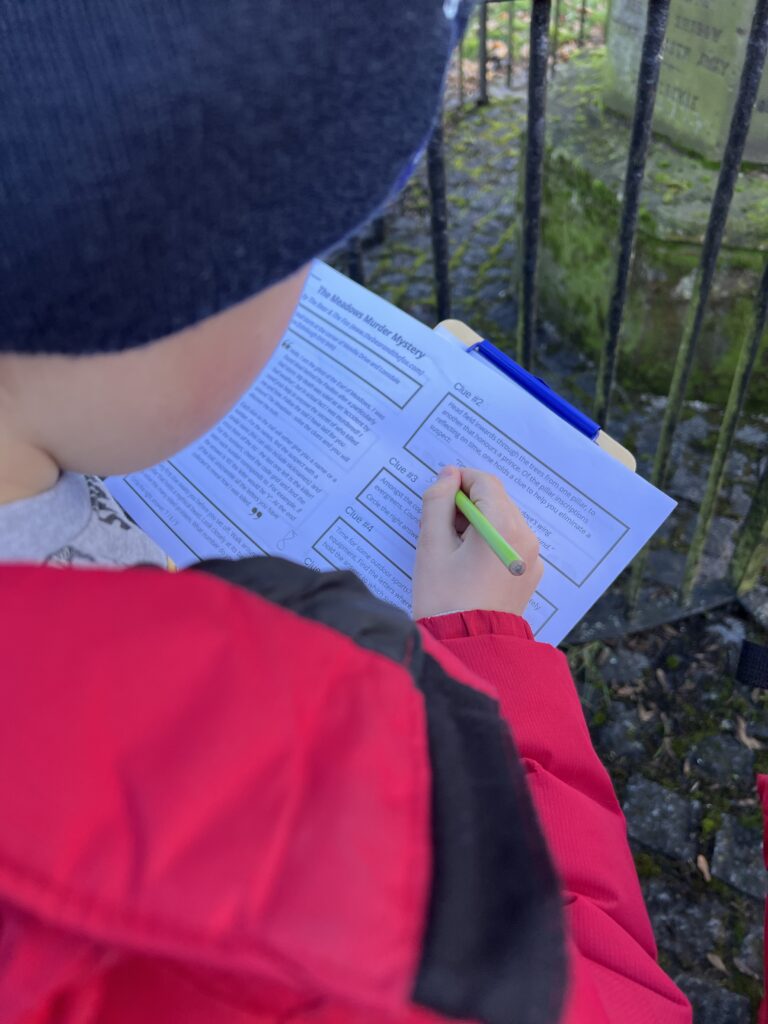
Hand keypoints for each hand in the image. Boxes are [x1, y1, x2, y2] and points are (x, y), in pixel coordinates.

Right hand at [412, 466, 543, 618]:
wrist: (467, 646)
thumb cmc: (444, 598)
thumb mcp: (432, 545)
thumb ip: (438, 502)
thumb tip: (448, 475)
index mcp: (504, 527)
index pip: (485, 483)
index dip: (459, 481)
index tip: (438, 496)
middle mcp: (526, 537)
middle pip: (497, 500)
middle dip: (468, 504)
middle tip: (440, 527)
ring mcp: (532, 557)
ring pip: (504, 520)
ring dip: (478, 522)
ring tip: (452, 548)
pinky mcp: (529, 573)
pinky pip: (511, 542)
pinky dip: (491, 540)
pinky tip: (469, 563)